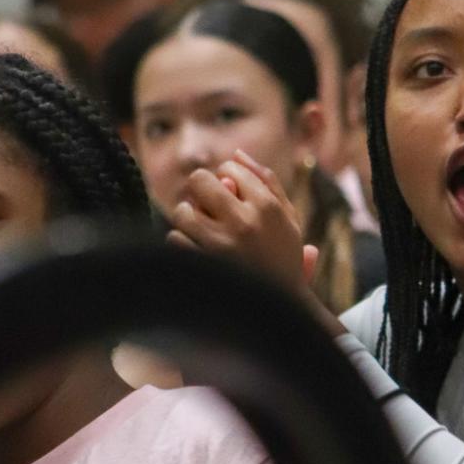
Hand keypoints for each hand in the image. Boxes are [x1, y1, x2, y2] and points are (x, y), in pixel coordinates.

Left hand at [167, 153, 318, 292]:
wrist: (282, 310)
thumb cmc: (284, 258)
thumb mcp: (288, 218)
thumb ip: (267, 181)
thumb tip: (236, 154)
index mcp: (266, 206)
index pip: (229, 168)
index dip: (225, 177)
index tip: (230, 193)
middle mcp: (243, 221)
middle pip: (199, 181)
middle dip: (201, 190)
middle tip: (209, 206)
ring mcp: (221, 245)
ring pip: (183, 212)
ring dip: (189, 219)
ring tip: (202, 231)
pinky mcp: (203, 267)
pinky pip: (175, 240)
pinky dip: (183, 244)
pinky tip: (198, 252)